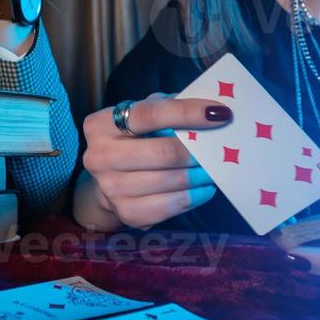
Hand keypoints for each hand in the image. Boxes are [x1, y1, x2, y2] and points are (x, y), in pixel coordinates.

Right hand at [79, 92, 231, 228]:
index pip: (149, 114)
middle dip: (197, 151)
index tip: (219, 113)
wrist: (110, 181)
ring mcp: (110, 188)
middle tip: (220, 148)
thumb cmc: (134, 140)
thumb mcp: (144, 116)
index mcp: (101, 124)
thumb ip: (169, 107)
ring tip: (214, 168)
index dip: (186, 113)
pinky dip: (193, 196)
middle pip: (162, 152)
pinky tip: (204, 188)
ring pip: (169, 181)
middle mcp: (99, 156)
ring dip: (199, 175)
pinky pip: (170, 206)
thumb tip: (210, 109)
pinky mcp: (126, 213)